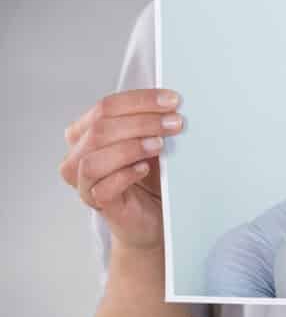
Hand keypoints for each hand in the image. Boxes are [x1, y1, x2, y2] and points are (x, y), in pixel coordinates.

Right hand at [59, 89, 183, 251]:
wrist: (154, 216)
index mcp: (87, 132)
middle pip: (101, 128)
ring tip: (159, 145)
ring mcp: (85, 180)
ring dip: (131, 147)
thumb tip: (171, 105)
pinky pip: (102, 187)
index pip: (107, 106)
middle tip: (174, 122)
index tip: (172, 100)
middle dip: (142, 122)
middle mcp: (79, 154)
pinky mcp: (97, 203)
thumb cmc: (150, 178)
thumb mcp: (152, 143)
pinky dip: (125, 174)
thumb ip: (152, 123)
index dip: (141, 100)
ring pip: (94, 157)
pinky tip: (144, 169)